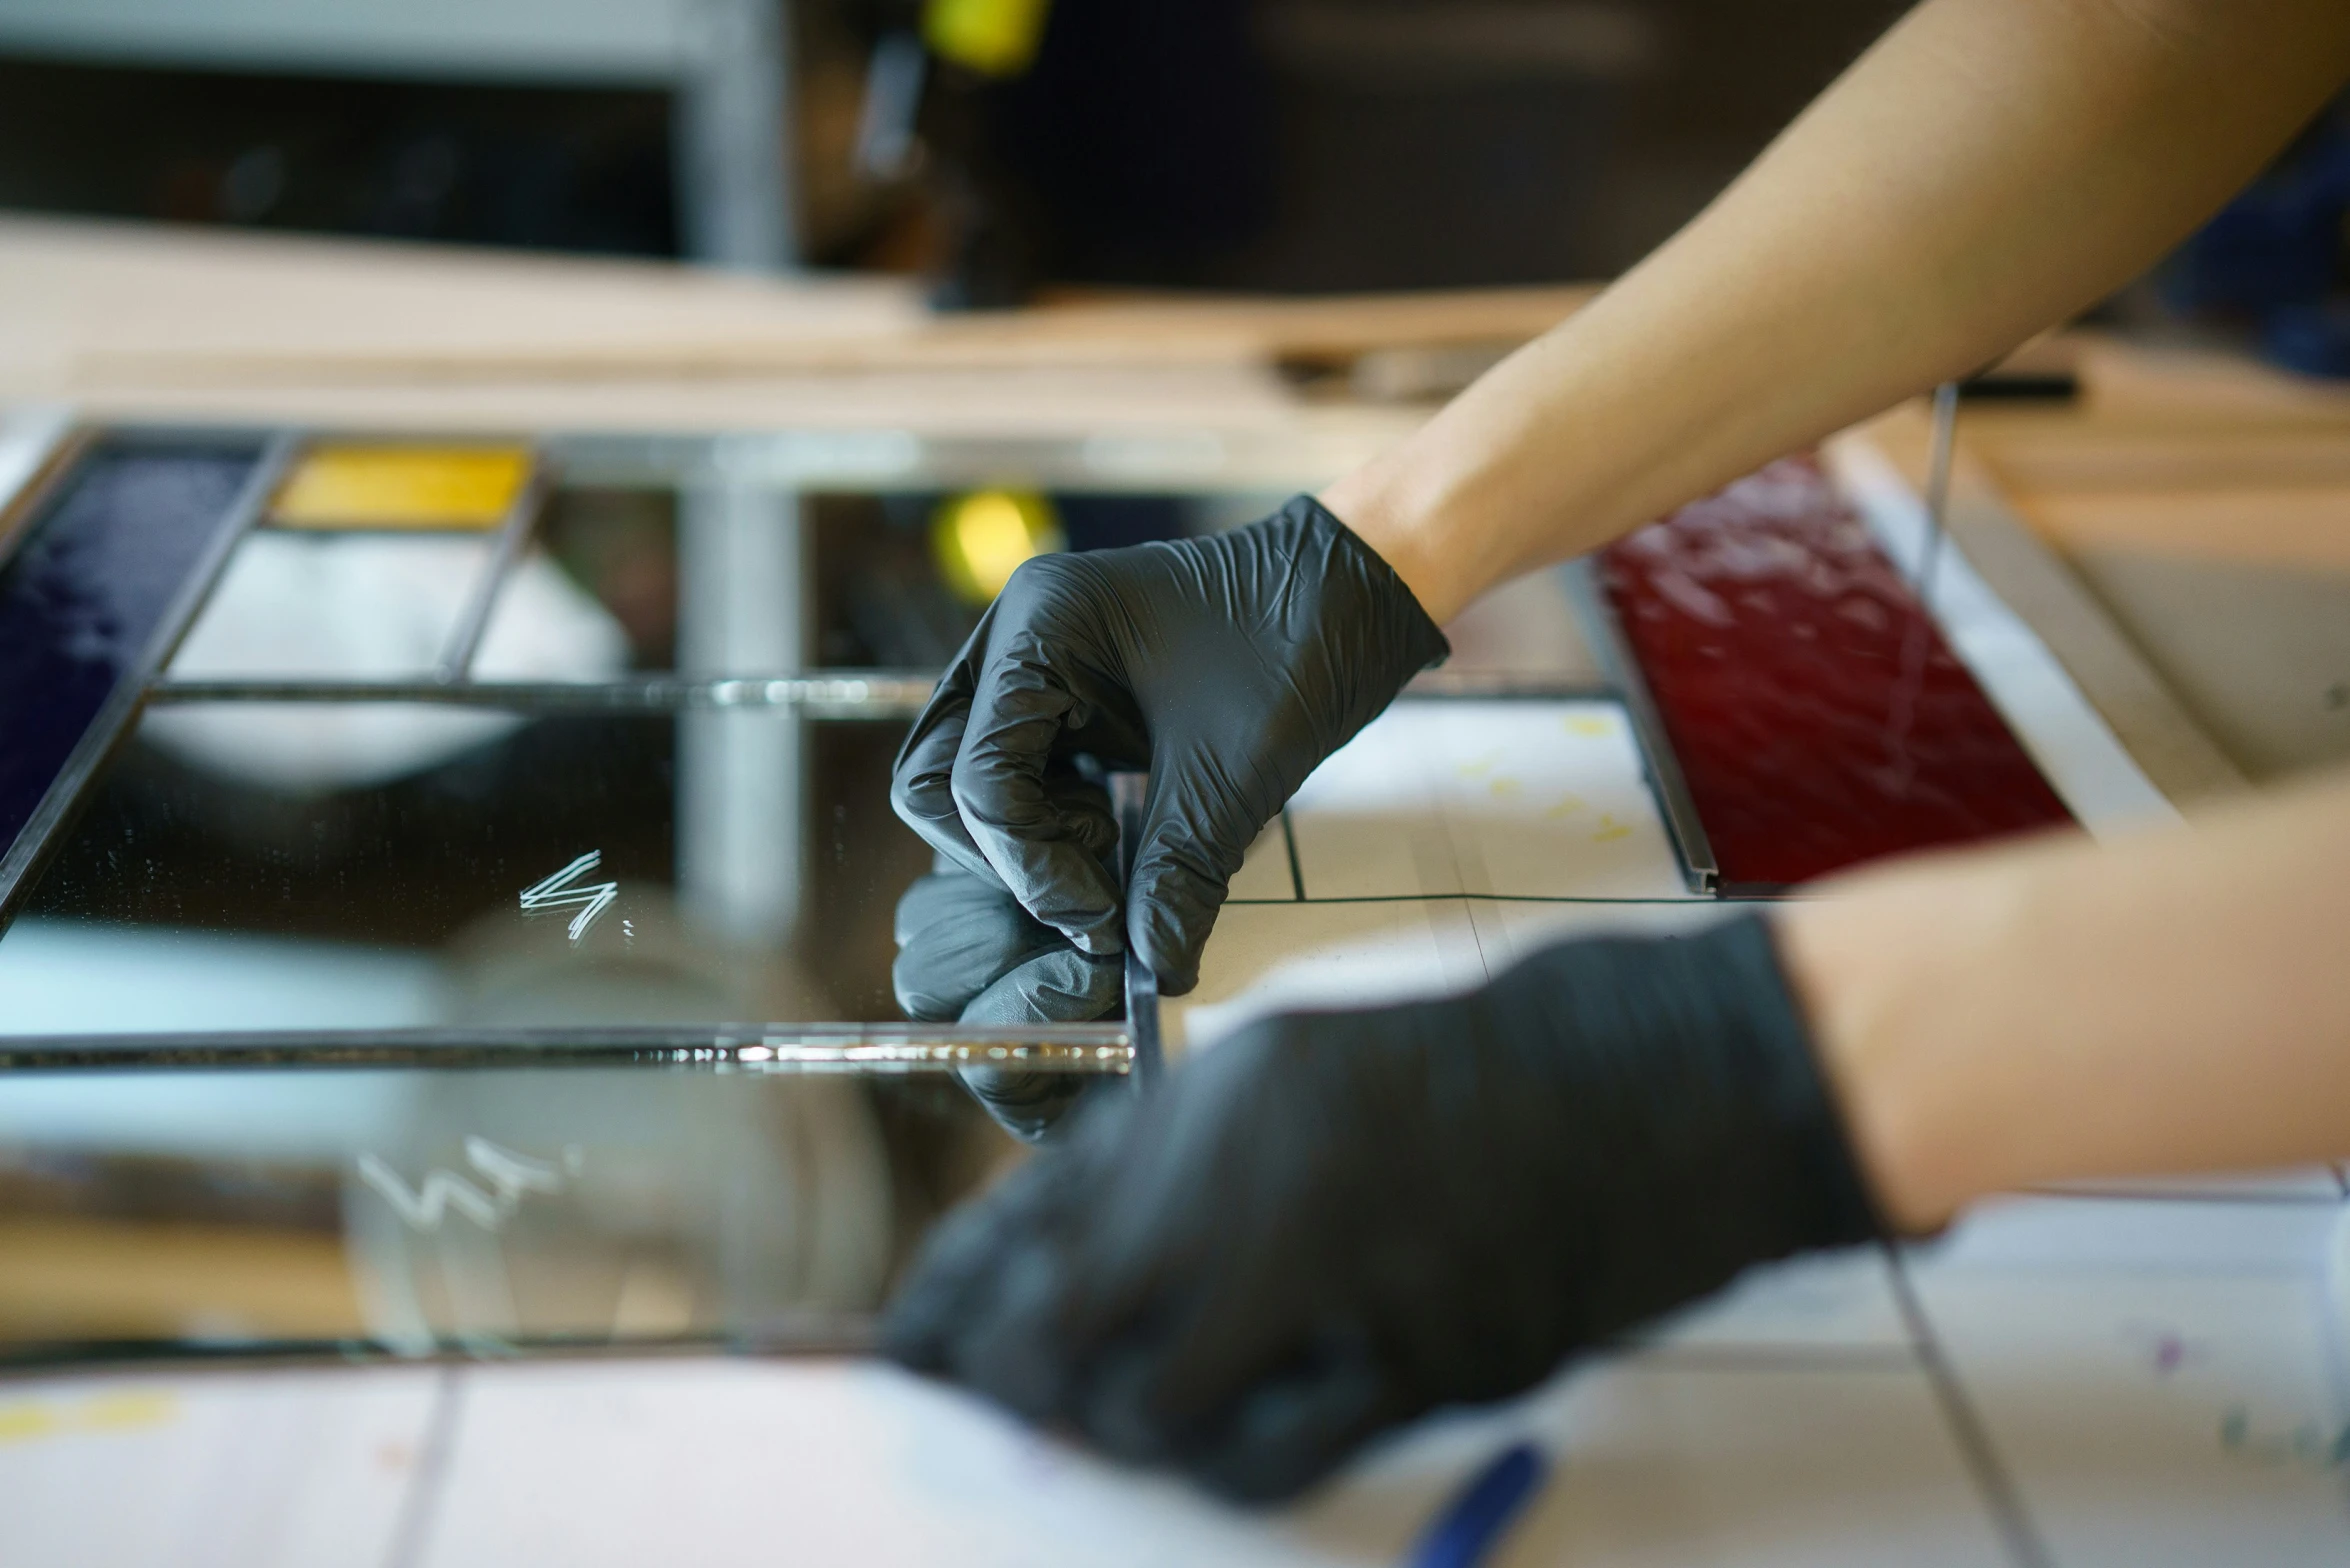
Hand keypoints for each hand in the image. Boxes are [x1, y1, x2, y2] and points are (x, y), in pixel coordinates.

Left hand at [881, 915, 1880, 1500]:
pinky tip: (1220, 1435)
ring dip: (1113, 1427)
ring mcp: (1343, 1282)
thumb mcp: (1273, 1073)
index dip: (946, 1304)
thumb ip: (1152, 1161)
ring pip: (1146, 1417)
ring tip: (1117, 1410)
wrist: (1634, 1093)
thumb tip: (1026, 1270)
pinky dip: (1216, 1464)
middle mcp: (1262, 1187)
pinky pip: (1262, 1463)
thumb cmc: (1437, 1081)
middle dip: (1006, 1383)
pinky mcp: (1420, 1371)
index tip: (902, 1352)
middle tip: (997, 1400)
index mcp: (1215, 1103)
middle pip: (1059, 1333)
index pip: (1027, 1225)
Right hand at [891, 495, 1447, 993]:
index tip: (1102, 920)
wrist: (1357, 590)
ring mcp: (1037, 665)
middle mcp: (1018, 638)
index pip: (976, 776)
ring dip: (1031, 845)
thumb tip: (1152, 968)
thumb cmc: (1303, 638)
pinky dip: (1058, 827)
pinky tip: (1123, 843)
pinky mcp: (1068, 697)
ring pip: (973, 783)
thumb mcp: (1236, 770)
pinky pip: (1024, 778)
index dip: (1031, 867)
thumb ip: (1179, 873)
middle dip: (1007, 855)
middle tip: (1091, 899)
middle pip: (939, 778)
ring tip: (1117, 869)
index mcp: (1041, 625)